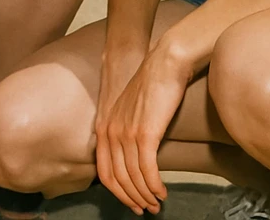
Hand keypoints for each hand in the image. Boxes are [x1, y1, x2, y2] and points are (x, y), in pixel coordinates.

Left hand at [96, 42, 191, 215]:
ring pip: (133, 177)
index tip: (132, 202)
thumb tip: (132, 156)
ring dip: (146, 195)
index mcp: (105, 126)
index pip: (104, 170)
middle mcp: (111, 131)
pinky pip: (148, 170)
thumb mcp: (130, 109)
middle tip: (148, 209)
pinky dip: (155, 185)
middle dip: (133, 198)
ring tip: (158, 203)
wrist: (165, 64)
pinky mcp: (145, 133)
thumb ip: (126, 130)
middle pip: (118, 178)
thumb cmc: (152, 85)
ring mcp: (127, 132)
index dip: (118, 192)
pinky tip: (163, 192)